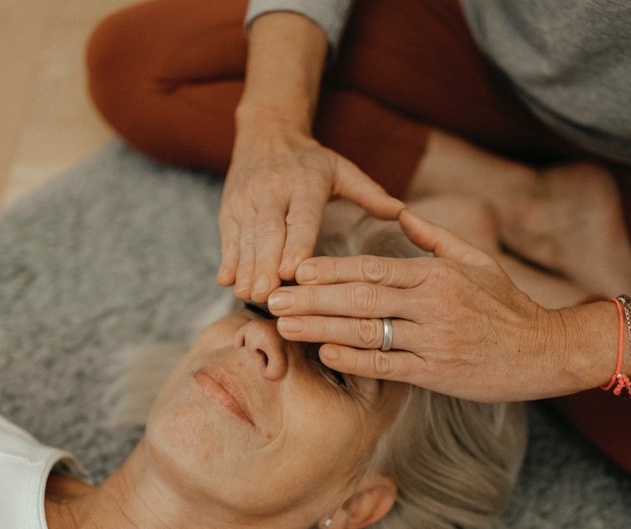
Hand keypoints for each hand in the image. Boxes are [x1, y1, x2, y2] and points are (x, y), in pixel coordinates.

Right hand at [217, 125, 402, 301]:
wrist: (266, 132)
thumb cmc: (310, 160)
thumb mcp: (342, 169)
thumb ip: (370, 193)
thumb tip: (403, 213)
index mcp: (304, 184)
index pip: (299, 219)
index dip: (295, 245)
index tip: (292, 272)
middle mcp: (271, 191)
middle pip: (268, 233)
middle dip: (265, 265)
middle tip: (267, 295)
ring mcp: (246, 201)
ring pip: (245, 238)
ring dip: (246, 268)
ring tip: (249, 295)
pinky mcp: (229, 209)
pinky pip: (228, 237)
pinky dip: (228, 260)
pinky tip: (227, 282)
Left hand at [267, 209, 567, 401]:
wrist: (544, 350)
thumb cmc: (507, 304)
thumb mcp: (475, 261)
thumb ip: (434, 238)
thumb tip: (401, 214)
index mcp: (437, 274)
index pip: (374, 269)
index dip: (332, 270)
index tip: (297, 269)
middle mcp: (433, 305)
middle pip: (361, 299)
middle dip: (312, 299)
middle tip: (272, 297)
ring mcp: (434, 340)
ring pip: (368, 332)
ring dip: (322, 329)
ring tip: (286, 326)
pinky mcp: (438, 373)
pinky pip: (389, 366)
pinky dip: (356, 361)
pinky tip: (325, 355)